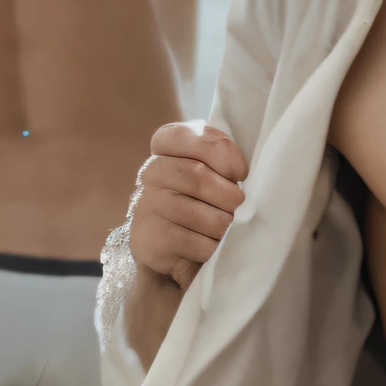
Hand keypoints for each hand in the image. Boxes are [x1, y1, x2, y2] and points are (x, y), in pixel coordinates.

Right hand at [129, 121, 247, 290]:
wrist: (174, 251)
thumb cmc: (203, 203)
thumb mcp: (215, 173)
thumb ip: (223, 158)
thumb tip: (239, 171)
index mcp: (166, 147)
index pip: (183, 135)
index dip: (220, 151)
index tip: (240, 172)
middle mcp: (150, 172)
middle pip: (196, 176)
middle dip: (228, 196)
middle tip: (237, 208)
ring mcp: (145, 205)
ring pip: (197, 214)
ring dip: (222, 226)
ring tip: (224, 230)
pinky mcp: (147, 238)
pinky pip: (191, 242)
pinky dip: (210, 248)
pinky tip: (211, 248)